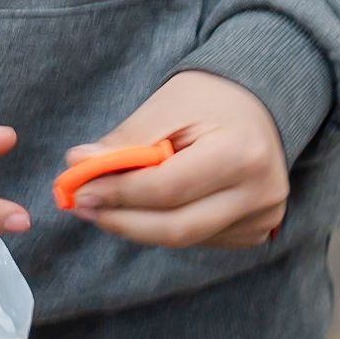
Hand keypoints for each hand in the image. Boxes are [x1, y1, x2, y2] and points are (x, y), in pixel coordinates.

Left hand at [61, 71, 287, 250]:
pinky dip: (165, 227)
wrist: (262, 103)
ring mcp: (262, 217)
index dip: (118, 193)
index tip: (79, 189)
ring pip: (184, 239)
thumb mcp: (167, 106)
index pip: (168, 189)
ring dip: (138, 227)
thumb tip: (77, 166)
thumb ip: (126, 140)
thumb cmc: (210, 99)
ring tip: (105, 207)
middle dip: (122, 220)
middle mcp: (260, 193)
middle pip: (176, 227)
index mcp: (242, 154)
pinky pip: (199, 240)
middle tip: (83, 206)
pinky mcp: (257, 230)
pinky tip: (146, 209)